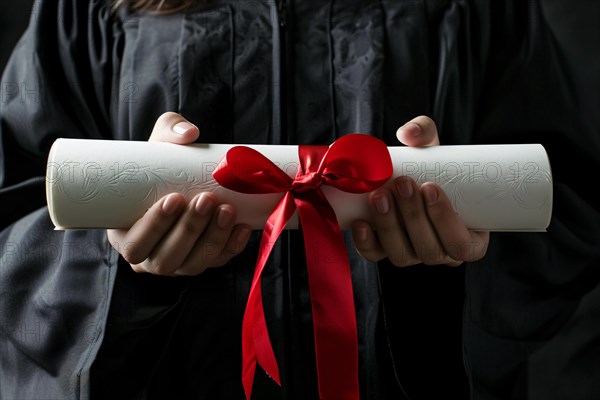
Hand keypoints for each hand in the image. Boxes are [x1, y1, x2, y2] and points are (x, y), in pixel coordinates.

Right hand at [107, 112, 251, 275]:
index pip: (135, 245)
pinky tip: (242, 227)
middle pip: (166, 258)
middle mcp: (149, 257)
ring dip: (213, 239)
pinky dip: (232, 247)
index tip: (174, 198)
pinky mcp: (203, 261)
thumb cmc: (160, 166)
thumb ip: (168, 130)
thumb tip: (189, 133)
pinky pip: (218, 261)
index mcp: (126, 235)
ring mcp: (178, 264)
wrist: (183, 179)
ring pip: (193, 264)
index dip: (154, 227)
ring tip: (227, 209)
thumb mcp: (157, 145)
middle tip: (207, 198)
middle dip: (189, 230)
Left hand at [351, 116, 488, 266]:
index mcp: (467, 238)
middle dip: (413, 216)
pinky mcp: (384, 251)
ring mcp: (412, 254)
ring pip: (402, 254)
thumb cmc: (431, 168)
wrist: (404, 176)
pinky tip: (360, 222)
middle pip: (429, 249)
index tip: (430, 186)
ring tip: (380, 195)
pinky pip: (375, 255)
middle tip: (401, 182)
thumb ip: (425, 133)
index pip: (462, 245)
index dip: (446, 221)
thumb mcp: (434, 149)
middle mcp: (440, 252)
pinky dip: (366, 242)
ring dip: (389, 225)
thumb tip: (409, 133)